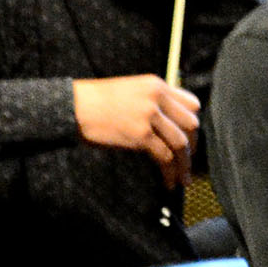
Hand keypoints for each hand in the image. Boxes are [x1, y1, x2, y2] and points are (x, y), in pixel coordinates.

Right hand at [76, 74, 200, 187]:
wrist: (74, 107)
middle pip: (191, 124)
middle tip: (188, 161)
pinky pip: (164, 157)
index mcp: (156, 85)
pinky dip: (169, 172)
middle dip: (193, 146)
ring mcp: (149, 116)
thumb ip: (152, 101)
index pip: (192, 104)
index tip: (191, 138)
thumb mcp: (131, 90)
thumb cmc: (97, 101)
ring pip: (180, 143)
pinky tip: (168, 181)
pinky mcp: (140, 135)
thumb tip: (169, 125)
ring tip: (182, 179)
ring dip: (184, 164)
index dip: (193, 124)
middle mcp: (157, 98)